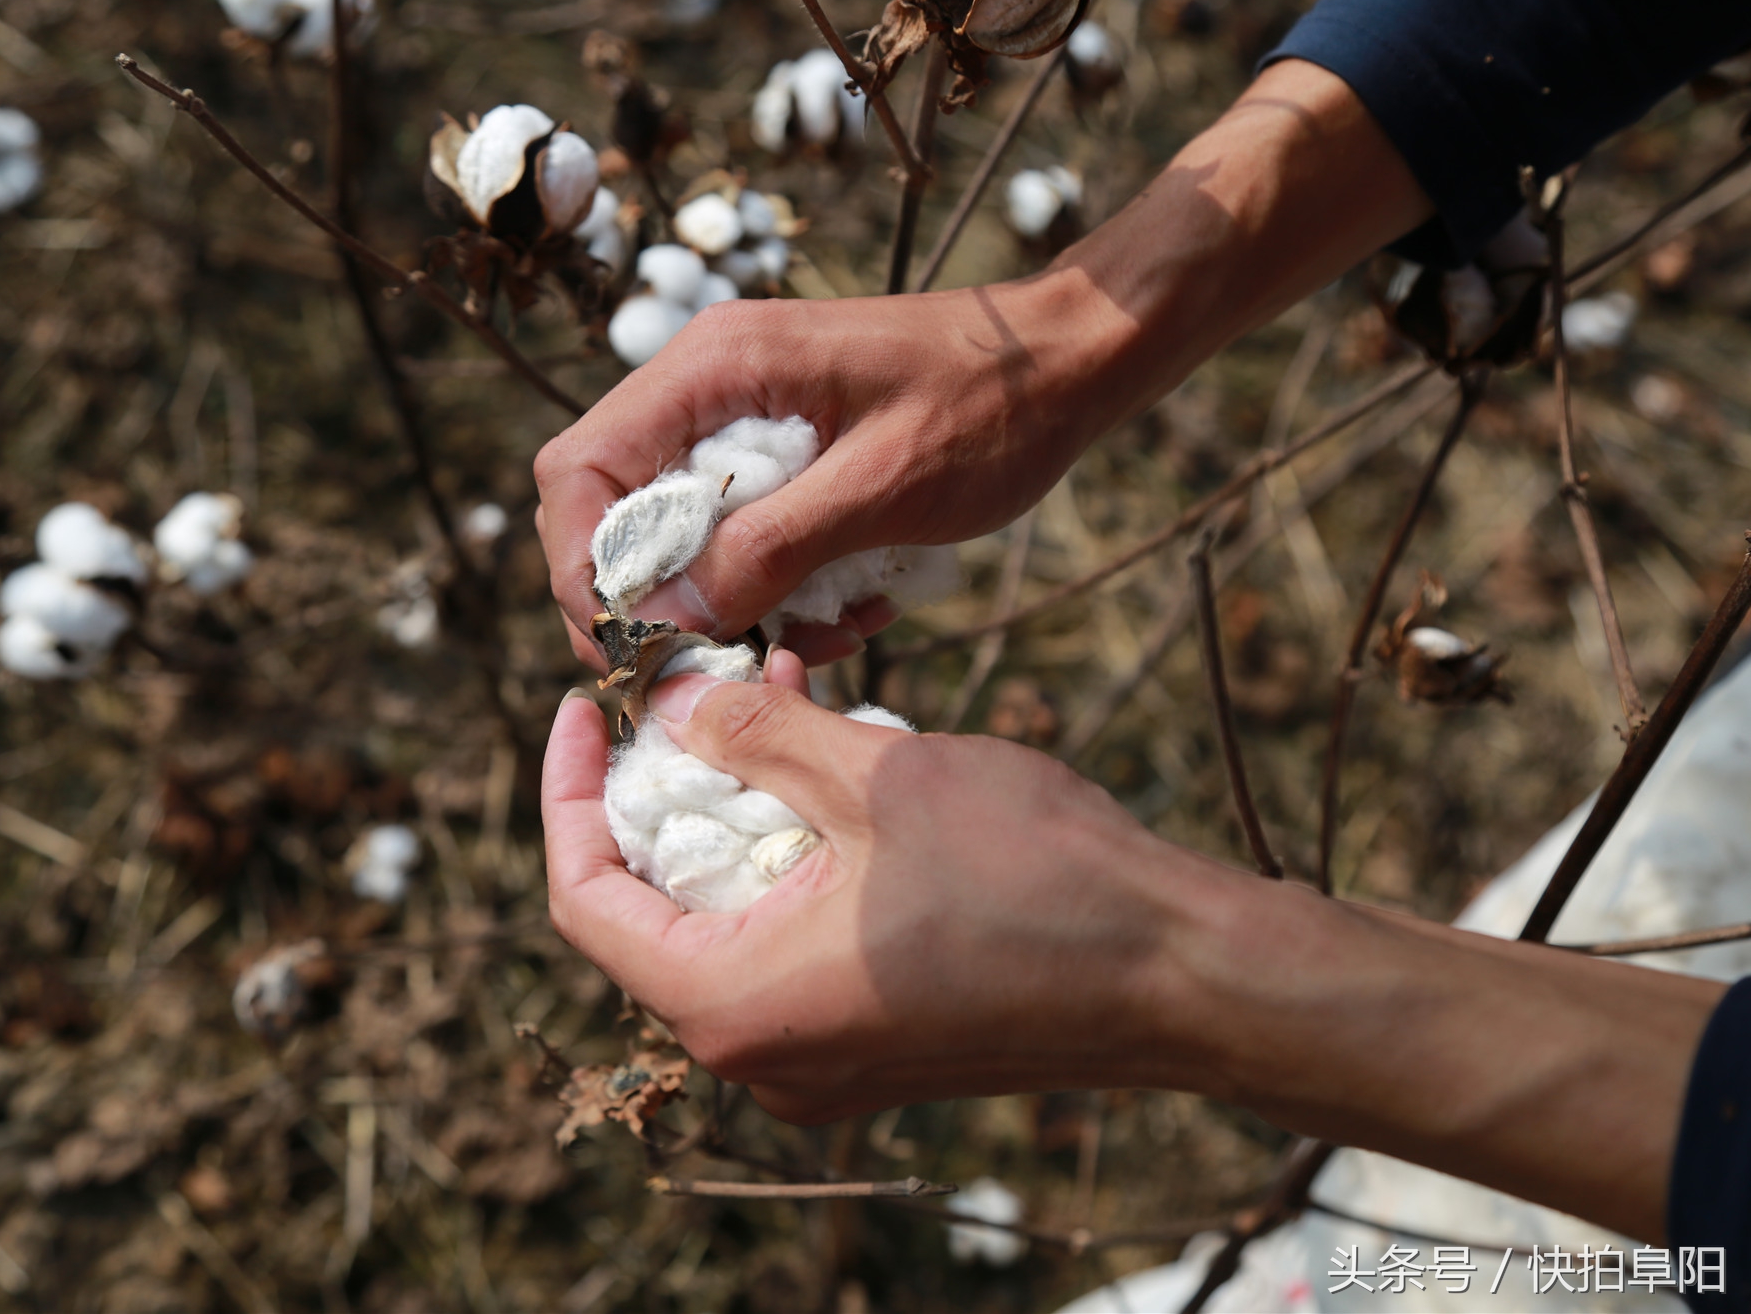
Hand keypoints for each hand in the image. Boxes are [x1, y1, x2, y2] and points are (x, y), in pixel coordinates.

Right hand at [534, 280, 1106, 669]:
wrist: (1070, 361)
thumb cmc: (990, 409)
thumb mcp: (881, 490)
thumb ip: (769, 550)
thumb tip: (665, 619)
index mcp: (717, 367)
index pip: (580, 468)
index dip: (582, 567)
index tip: (629, 647)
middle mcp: (708, 379)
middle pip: (610, 502)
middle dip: (651, 597)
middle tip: (710, 664)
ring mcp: (740, 409)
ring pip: (674, 526)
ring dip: (727, 599)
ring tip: (820, 636)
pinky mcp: (779, 442)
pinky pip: (735, 525)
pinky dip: (774, 581)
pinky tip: (850, 609)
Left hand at [540, 647, 1227, 1121]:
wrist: (1181, 974)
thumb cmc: (1033, 878)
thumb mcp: (871, 777)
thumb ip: (748, 734)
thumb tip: (666, 700)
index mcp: (733, 1005)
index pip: (585, 901)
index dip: (569, 794)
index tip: (588, 705)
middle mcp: (762, 1056)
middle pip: (655, 910)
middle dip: (667, 788)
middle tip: (692, 688)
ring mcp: (822, 1062)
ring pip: (731, 920)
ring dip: (740, 810)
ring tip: (775, 695)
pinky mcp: (877, 1046)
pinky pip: (795, 944)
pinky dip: (794, 856)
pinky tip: (836, 764)